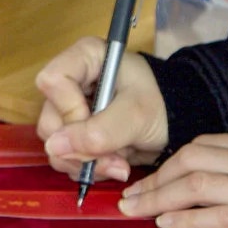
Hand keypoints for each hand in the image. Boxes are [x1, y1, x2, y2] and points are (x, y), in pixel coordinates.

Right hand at [34, 37, 169, 184]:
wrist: (178, 124)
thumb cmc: (163, 105)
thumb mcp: (136, 115)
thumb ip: (99, 131)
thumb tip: (54, 147)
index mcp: (85, 58)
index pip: (53, 81)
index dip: (69, 109)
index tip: (96, 126)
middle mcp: (72, 82)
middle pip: (50, 119)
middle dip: (81, 148)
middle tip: (115, 160)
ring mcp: (72, 110)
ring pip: (55, 144)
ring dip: (86, 163)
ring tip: (119, 165)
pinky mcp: (76, 134)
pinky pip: (67, 158)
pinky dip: (89, 169)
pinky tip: (114, 165)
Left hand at [120, 132, 227, 227]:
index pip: (203, 145)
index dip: (171, 161)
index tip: (150, 175)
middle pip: (190, 159)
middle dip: (156, 178)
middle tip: (130, 197)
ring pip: (195, 183)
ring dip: (159, 197)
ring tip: (136, 210)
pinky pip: (217, 215)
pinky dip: (187, 218)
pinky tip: (167, 224)